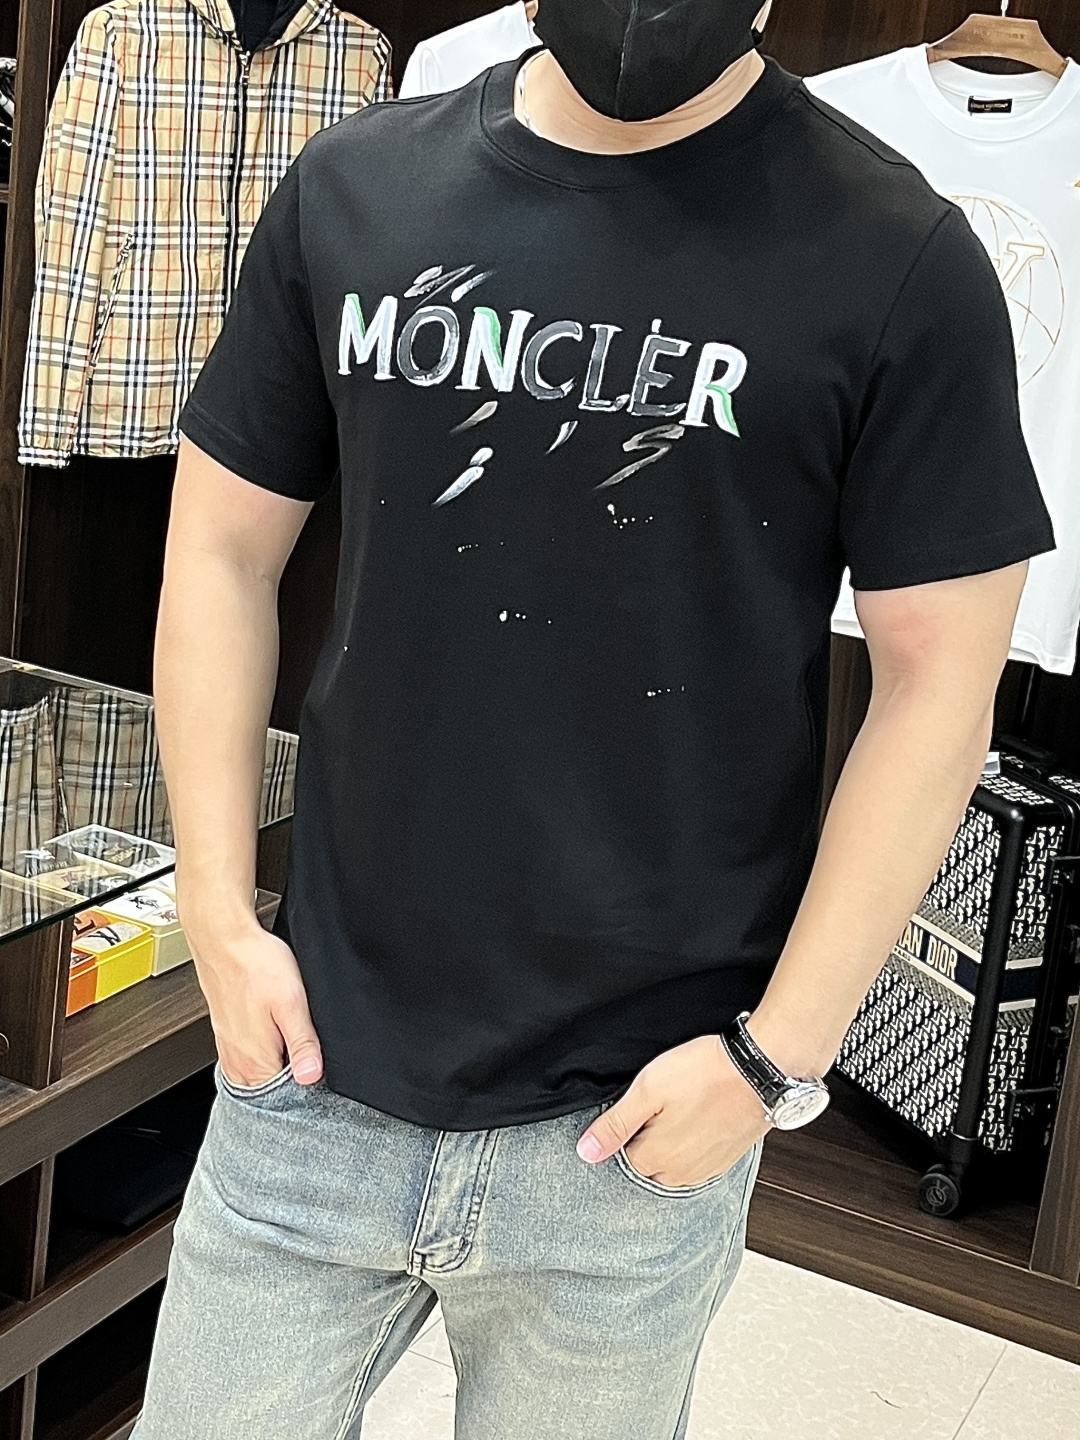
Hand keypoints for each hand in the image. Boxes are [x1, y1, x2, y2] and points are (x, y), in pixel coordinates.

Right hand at [190, 922, 323, 1088]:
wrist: (224, 939)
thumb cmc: (256, 964)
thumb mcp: (292, 1003)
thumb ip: (303, 1043)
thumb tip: (313, 1077)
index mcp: (256, 1063)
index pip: (288, 1097)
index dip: (310, 1082)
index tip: (319, 1061)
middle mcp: (238, 1064)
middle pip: (273, 1088)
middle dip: (294, 1073)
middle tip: (305, 1042)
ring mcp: (230, 1051)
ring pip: (261, 1073)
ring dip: (280, 1061)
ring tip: (290, 1033)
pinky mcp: (227, 1036)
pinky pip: (250, 1058)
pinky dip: (266, 1051)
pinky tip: (275, 1030)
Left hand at [576, 1034, 769, 1187]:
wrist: (759, 1069)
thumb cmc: (704, 1073)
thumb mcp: (647, 1090)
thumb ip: (615, 1124)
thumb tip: (586, 1152)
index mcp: (657, 1159)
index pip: (621, 1160)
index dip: (622, 1133)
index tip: (634, 1110)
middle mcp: (681, 1173)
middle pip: (647, 1167)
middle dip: (645, 1142)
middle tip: (657, 1107)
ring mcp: (707, 1169)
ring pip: (673, 1166)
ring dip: (670, 1145)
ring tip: (680, 1110)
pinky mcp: (727, 1159)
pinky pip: (698, 1161)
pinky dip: (693, 1145)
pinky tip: (698, 1119)